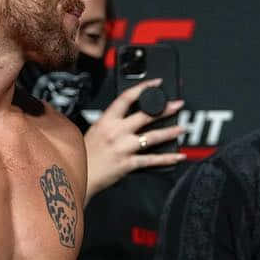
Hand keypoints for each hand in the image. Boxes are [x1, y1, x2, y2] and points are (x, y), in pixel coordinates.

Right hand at [83, 78, 185, 197]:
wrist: (77, 176)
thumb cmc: (83, 155)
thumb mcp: (94, 131)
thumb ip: (111, 123)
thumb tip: (127, 116)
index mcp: (106, 120)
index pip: (127, 98)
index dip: (144, 88)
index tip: (156, 83)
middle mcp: (116, 132)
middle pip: (145, 115)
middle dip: (165, 109)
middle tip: (178, 105)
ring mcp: (123, 148)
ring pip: (152, 137)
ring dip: (170, 132)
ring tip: (182, 128)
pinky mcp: (128, 164)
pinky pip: (152, 160)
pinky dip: (167, 159)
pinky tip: (178, 156)